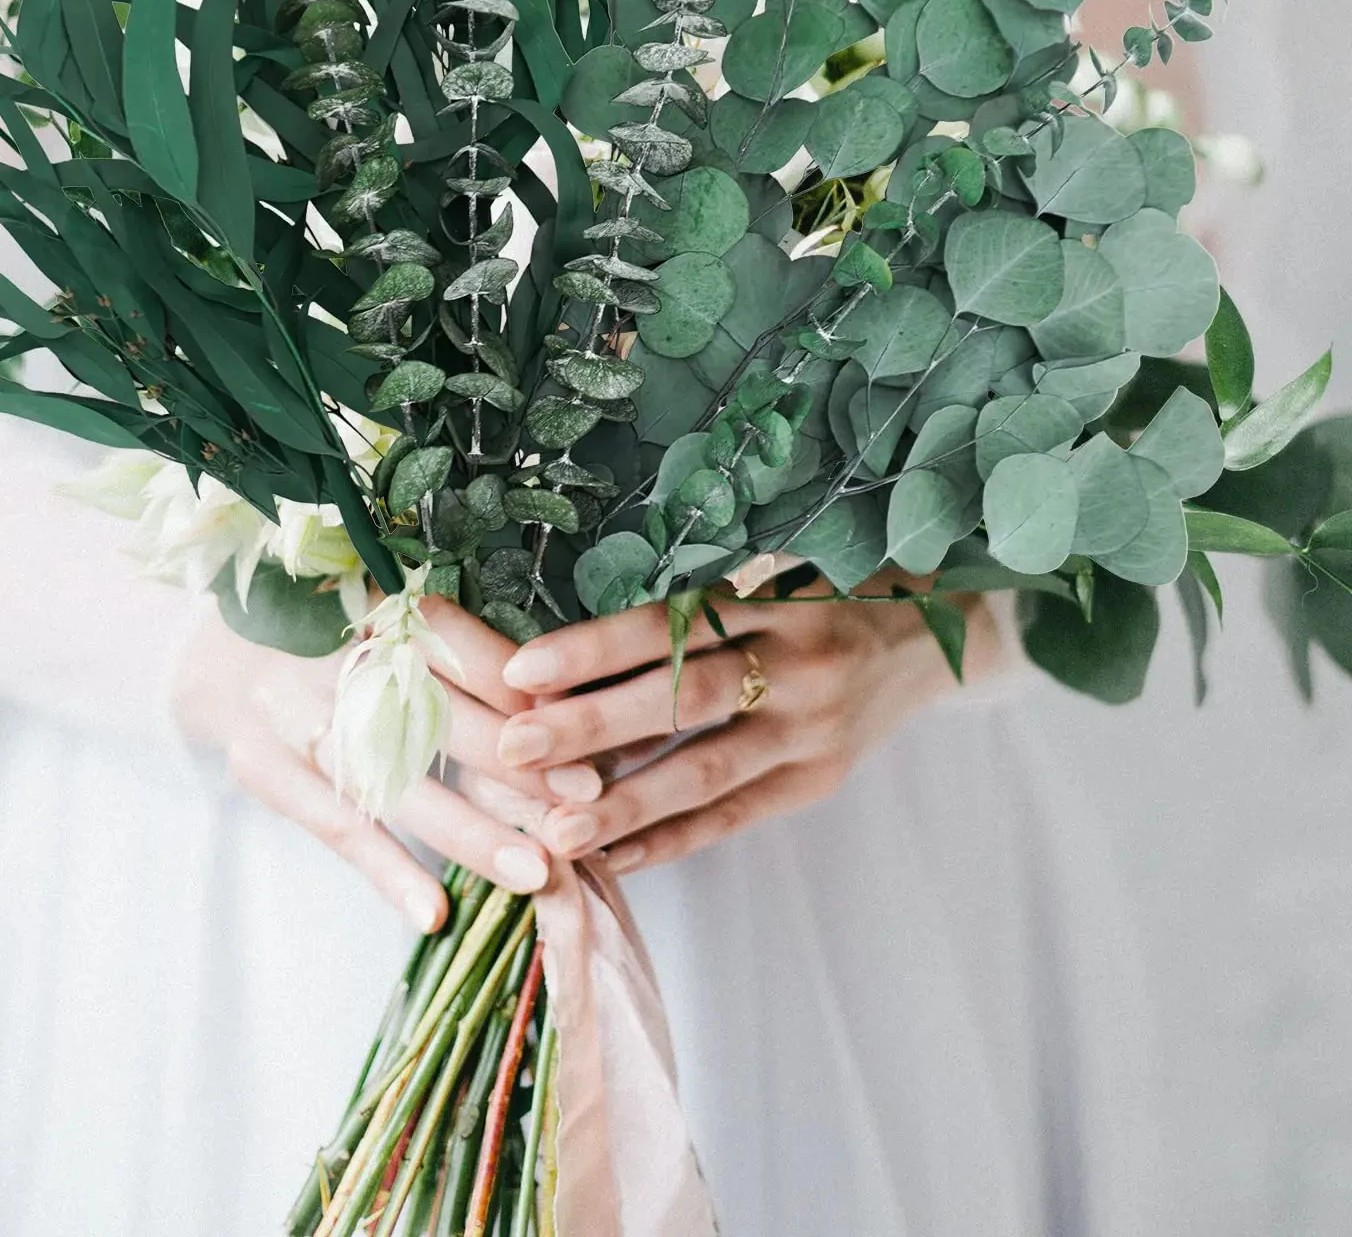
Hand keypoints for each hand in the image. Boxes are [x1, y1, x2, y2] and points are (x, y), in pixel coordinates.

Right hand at [173, 597, 601, 931]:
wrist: (218, 654)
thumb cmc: (334, 639)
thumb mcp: (388, 623)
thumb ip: (461, 658)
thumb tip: (562, 713)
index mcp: (374, 604)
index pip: (455, 648)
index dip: (519, 695)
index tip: (583, 739)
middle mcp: (333, 656)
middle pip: (435, 718)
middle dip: (515, 769)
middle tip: (583, 812)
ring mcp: (293, 714)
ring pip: (394, 782)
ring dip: (468, 832)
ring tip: (535, 872)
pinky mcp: (265, 768)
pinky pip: (337, 827)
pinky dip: (387, 871)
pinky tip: (435, 912)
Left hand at [490, 586, 1001, 874]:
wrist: (929, 645)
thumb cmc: (821, 602)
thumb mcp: (768, 585)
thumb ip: (691, 619)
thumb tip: (569, 663)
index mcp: (779, 605)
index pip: (674, 627)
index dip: (597, 649)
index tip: (521, 670)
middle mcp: (801, 666)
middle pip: (686, 700)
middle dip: (593, 726)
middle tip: (514, 746)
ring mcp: (815, 732)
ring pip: (708, 773)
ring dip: (626, 804)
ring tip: (556, 829)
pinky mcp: (819, 781)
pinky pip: (736, 816)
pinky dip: (673, 839)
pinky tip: (615, 857)